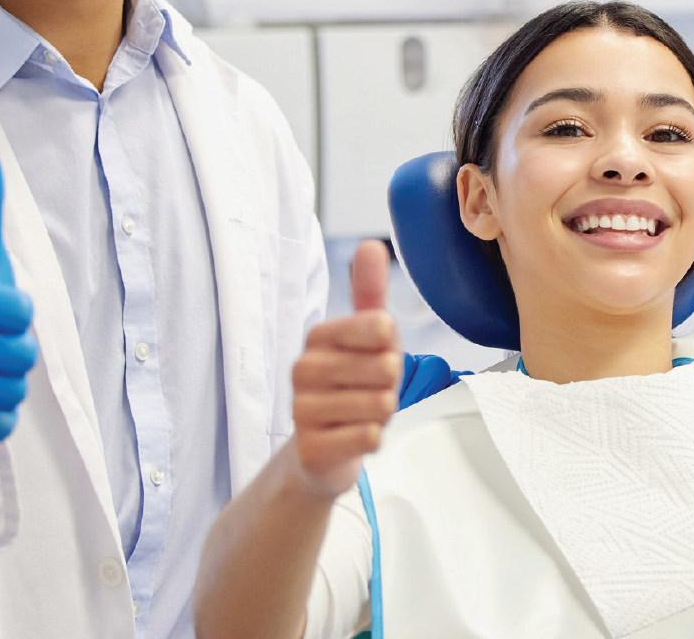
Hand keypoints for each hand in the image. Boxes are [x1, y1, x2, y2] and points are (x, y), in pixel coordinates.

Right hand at [288, 240, 400, 498]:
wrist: (321, 450)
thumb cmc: (351, 387)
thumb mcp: (366, 337)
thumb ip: (369, 292)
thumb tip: (371, 243)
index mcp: (319, 336)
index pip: (378, 326)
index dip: (392, 346)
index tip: (378, 354)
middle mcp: (303, 369)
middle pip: (385, 369)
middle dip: (391, 385)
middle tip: (371, 391)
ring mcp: (301, 410)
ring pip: (379, 405)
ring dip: (383, 414)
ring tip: (363, 414)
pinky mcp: (309, 448)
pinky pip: (367, 438)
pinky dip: (373, 438)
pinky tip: (357, 435)